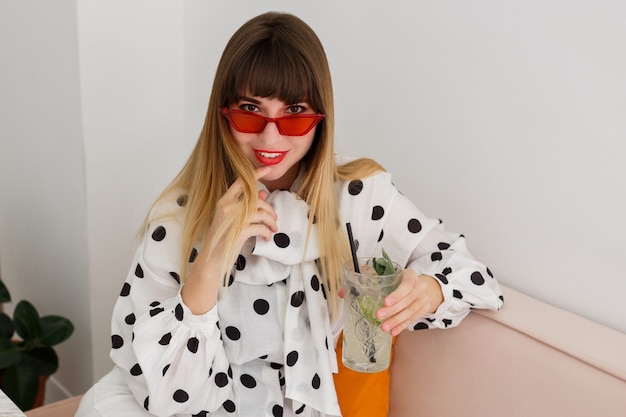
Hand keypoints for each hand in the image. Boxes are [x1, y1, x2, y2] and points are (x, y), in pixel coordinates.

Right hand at [182, 167, 276, 313]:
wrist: (212, 261)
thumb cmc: (223, 240)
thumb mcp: (234, 221)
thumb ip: (247, 206)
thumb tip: (262, 193)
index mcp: (223, 202)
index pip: (241, 182)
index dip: (255, 174)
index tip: (267, 169)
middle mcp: (226, 208)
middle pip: (256, 199)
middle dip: (269, 209)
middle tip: (274, 219)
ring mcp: (232, 220)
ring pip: (260, 212)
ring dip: (271, 221)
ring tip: (273, 229)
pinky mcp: (238, 232)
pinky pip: (260, 227)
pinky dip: (266, 232)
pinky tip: (266, 238)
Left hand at [375, 270, 443, 335]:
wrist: (428, 286)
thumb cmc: (407, 280)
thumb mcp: (398, 274)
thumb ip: (386, 279)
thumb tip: (366, 284)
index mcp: (412, 276)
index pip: (406, 285)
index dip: (396, 295)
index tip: (385, 302)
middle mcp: (420, 287)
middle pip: (407, 301)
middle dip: (392, 310)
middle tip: (379, 315)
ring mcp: (423, 299)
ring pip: (410, 312)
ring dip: (396, 321)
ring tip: (384, 326)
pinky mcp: (424, 310)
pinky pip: (412, 319)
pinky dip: (402, 326)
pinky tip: (393, 331)